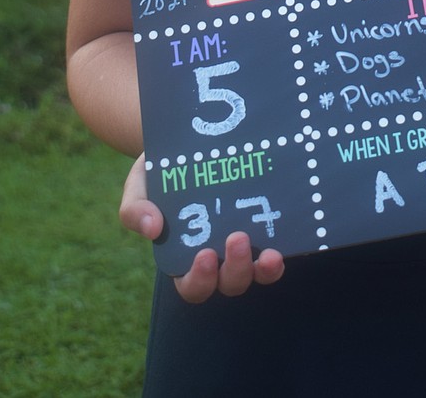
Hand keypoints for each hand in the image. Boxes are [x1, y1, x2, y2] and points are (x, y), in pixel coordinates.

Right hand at [119, 154, 284, 301]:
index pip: (193, 285)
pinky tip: (290, 232)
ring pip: (257, 273)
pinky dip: (286, 246)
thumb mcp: (138, 187)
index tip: (205, 255)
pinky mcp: (264, 225)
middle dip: (236, 270)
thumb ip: (135, 210)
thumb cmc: (158, 172)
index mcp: (184, 258)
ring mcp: (244, 245)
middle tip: (238, 238)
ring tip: (271, 253)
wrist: (186, 141)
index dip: (201, 279)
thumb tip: (151, 229)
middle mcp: (217, 258)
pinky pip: (277, 245)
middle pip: (230, 283)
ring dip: (265, 270)